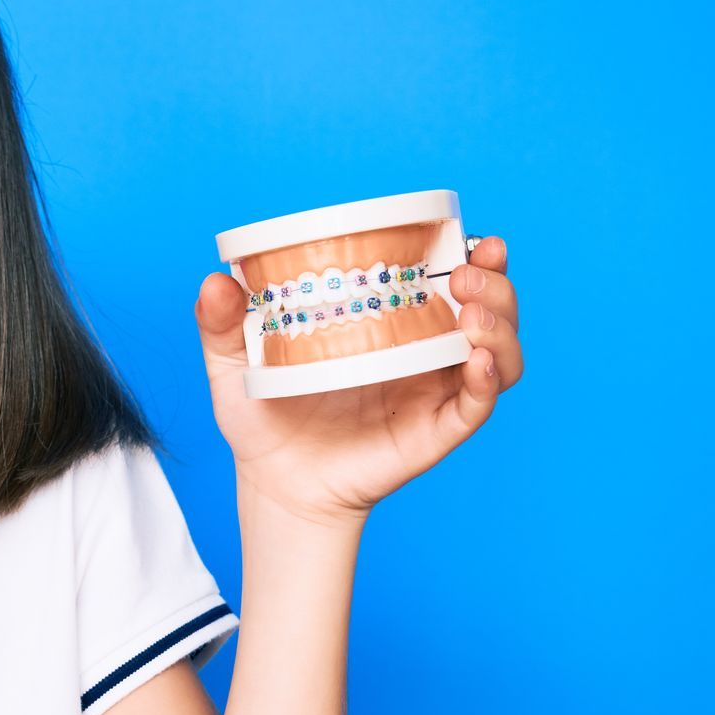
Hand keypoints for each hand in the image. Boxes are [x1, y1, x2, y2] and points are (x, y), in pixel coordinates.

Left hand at [194, 236, 522, 525]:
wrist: (271, 481)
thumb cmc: (262, 416)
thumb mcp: (235, 362)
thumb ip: (221, 323)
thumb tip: (216, 280)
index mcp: (392, 322)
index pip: (448, 278)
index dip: (472, 254)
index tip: (470, 234)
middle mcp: (425, 352)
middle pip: (489, 309)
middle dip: (493, 284)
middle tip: (466, 273)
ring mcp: (434, 391)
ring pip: (498, 352)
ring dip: (499, 326)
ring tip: (472, 316)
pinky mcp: (436, 431)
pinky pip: (476, 404)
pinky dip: (486, 380)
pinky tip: (475, 360)